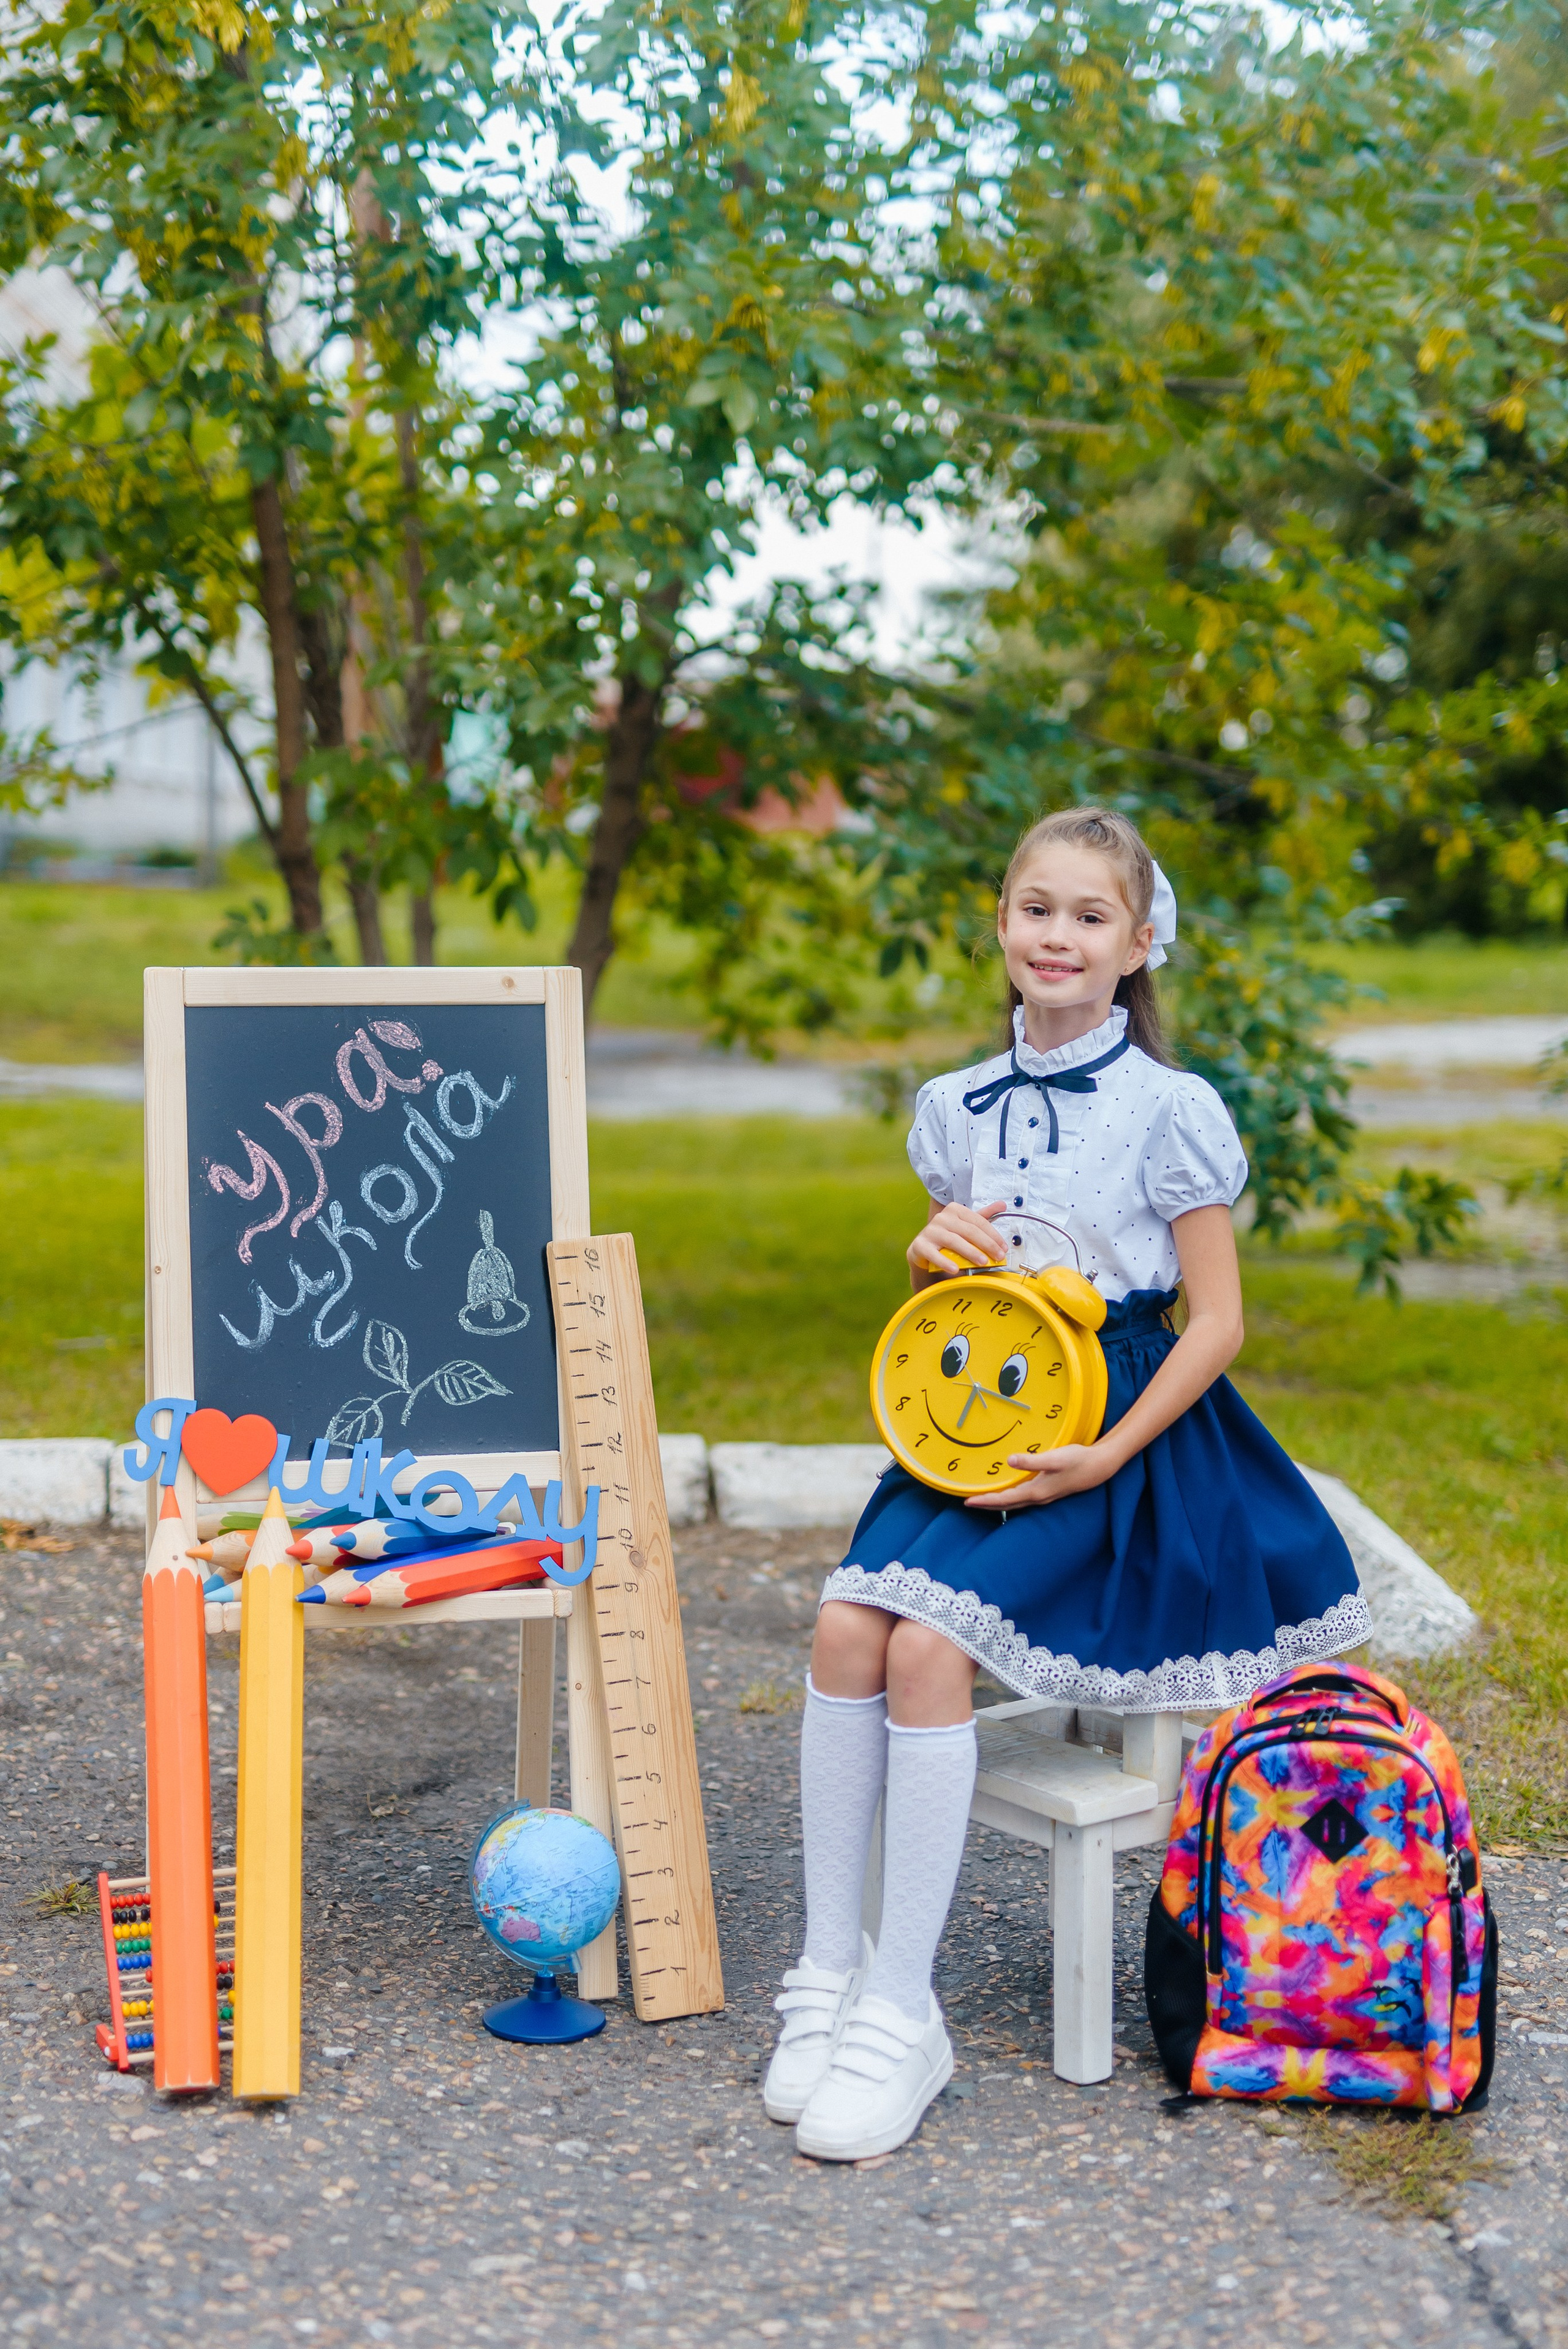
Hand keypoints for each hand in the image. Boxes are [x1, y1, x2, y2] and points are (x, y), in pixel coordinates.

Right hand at [909, 1200, 1008, 1282]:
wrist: (925, 1251)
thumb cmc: (949, 1237)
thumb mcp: (966, 1225)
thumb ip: (983, 1216)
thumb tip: (1002, 1204)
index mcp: (955, 1210)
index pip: (978, 1222)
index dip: (994, 1235)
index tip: (1003, 1248)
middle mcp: (942, 1217)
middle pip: (969, 1231)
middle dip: (987, 1245)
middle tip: (998, 1257)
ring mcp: (930, 1231)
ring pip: (954, 1241)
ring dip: (971, 1253)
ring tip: (983, 1262)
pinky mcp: (920, 1245)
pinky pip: (934, 1254)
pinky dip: (945, 1262)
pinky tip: (955, 1269)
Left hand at [963, 1440, 1123, 1509]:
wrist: (1099, 1466)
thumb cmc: (1077, 1460)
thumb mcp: (1054, 1458)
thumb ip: (1032, 1461)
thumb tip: (1009, 1461)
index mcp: (1036, 1492)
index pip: (1004, 1500)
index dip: (985, 1501)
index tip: (967, 1501)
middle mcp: (1038, 1498)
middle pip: (1006, 1505)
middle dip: (987, 1505)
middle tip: (968, 1503)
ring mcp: (1044, 1496)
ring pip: (1014, 1503)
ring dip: (997, 1503)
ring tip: (982, 1500)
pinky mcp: (1048, 1490)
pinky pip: (1022, 1498)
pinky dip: (1010, 1498)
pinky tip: (1008, 1492)